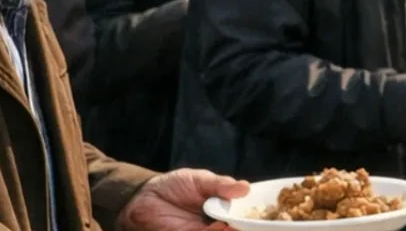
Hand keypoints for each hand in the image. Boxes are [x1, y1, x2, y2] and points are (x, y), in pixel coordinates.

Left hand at [118, 169, 248, 230]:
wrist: (144, 195)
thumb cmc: (174, 185)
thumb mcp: (201, 179)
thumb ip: (221, 185)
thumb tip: (245, 188)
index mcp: (221, 208)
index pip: (240, 214)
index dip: (251, 215)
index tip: (260, 213)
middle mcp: (214, 223)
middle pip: (233, 227)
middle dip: (242, 226)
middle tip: (251, 222)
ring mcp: (201, 230)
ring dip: (229, 230)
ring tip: (233, 224)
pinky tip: (220, 226)